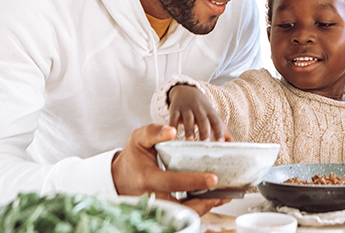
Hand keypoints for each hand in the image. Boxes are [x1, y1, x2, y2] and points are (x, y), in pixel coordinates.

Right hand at [111, 124, 229, 214]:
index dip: (193, 181)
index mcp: (148, 178)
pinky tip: (212, 199)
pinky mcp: (162, 210)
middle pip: (182, 206)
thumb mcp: (139, 139)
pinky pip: (182, 213)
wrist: (119, 177)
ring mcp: (157, 206)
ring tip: (223, 196)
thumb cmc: (133, 157)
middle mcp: (152, 196)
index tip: (213, 178)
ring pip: (183, 213)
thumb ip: (154, 132)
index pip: (173, 182)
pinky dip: (198, 208)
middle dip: (204, 201)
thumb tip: (172, 131)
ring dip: (204, 206)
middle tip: (224, 193)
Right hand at [168, 85, 230, 141]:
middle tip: (206, 143)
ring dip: (190, 130)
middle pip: (203, 120)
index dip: (219, 131)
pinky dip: (172, 126)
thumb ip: (223, 131)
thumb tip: (235, 145)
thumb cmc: (203, 109)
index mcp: (210, 113)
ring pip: (189, 119)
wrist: (187, 91)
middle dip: (205, 132)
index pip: (216, 122)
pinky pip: (173, 118)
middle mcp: (200, 110)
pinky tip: (172, 136)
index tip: (221, 142)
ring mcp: (187, 109)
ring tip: (190, 141)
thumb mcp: (213, 117)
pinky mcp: (175, 110)